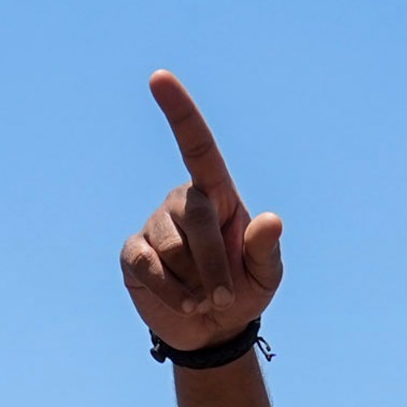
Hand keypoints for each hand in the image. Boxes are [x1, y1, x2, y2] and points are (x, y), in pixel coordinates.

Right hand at [120, 72, 285, 353]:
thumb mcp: (265, 275)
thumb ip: (266, 249)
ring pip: (173, 248)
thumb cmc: (244, 291)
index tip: (159, 77)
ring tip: (202, 298)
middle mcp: (183, 202)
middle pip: (198, 219)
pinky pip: (149, 268)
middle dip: (216, 266)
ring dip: (194, 283)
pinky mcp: (134, 253)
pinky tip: (181, 301)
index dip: (179, 111)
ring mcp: (155, 226)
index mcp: (218, 195)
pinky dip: (170, 292)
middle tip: (225, 299)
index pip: (197, 146)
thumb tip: (272, 221)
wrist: (211, 329)